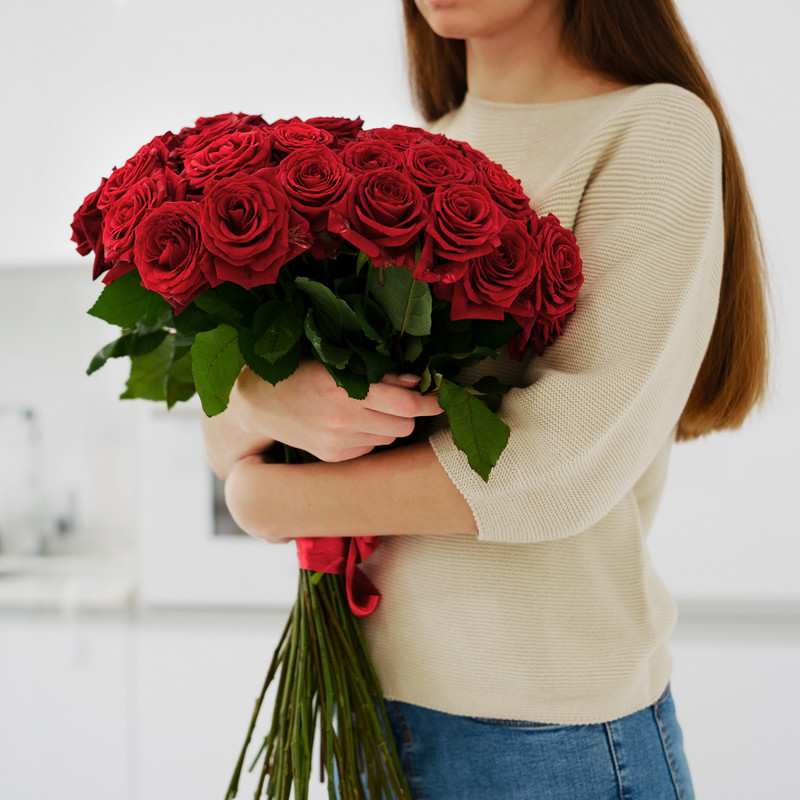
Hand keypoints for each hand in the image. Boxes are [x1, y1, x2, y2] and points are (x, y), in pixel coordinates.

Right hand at [231, 359, 443, 462]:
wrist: (260, 403)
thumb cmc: (301, 373)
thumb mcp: (336, 363)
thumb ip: (378, 374)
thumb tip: (416, 383)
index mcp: (344, 388)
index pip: (404, 403)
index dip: (430, 402)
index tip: (444, 399)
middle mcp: (342, 419)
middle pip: (403, 424)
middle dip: (408, 411)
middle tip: (394, 398)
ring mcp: (338, 442)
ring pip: (390, 437)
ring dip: (389, 424)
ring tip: (367, 409)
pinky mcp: (334, 457)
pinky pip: (371, 448)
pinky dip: (371, 436)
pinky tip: (351, 424)